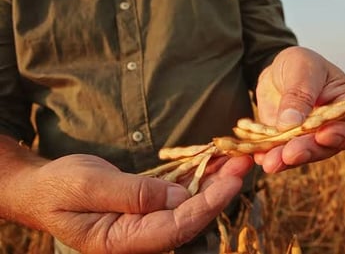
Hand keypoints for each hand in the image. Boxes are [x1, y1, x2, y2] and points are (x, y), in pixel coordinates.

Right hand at [14, 154, 252, 252]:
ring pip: (188, 205)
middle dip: (220, 191)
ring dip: (214, 182)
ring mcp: (145, 223)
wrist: (43, 188)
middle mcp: (139, 237)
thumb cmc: (59, 188)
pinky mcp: (148, 207)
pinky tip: (215, 163)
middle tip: (244, 163)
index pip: (175, 227)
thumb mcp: (89, 186)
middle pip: (190, 217)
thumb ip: (133, 195)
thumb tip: (180, 197)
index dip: (207, 205)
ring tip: (237, 159)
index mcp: (122, 241)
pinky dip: (198, 178)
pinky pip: (179, 195)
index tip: (232, 182)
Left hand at [254, 46, 344, 172]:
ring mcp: (311, 140)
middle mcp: (335, 128)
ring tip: (270, 162)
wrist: (277, 73)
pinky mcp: (289, 145)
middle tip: (291, 153)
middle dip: (309, 151)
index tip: (323, 134)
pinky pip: (281, 154)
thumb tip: (291, 123)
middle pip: (328, 147)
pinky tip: (258, 156)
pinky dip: (269, 156)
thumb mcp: (301, 68)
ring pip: (304, 155)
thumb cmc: (300, 65)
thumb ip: (299, 93)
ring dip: (287, 160)